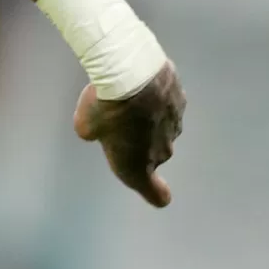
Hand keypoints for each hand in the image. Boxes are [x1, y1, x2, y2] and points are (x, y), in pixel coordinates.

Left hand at [73, 62, 184, 208]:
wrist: (132, 73)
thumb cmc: (106, 108)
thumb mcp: (86, 127)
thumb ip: (95, 134)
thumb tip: (98, 127)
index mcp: (137, 168)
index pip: (155, 194)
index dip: (157, 194)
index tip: (161, 195)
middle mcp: (162, 152)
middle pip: (153, 153)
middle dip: (139, 142)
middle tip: (120, 124)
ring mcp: (175, 126)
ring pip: (162, 127)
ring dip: (149, 119)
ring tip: (130, 99)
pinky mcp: (181, 101)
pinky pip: (168, 105)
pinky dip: (157, 98)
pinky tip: (143, 85)